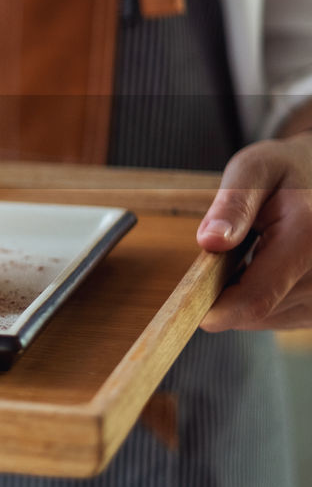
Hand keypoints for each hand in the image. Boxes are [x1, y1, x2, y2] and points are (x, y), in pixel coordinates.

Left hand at [196, 133, 311, 330]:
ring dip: (246, 294)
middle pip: (256, 310)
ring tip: (254, 252)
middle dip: (227, 289)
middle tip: (229, 250)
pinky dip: (264, 298)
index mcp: (307, 237)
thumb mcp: (255, 169)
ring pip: (266, 317)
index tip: (186, 304)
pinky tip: (268, 267)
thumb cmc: (288, 170)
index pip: (255, 298)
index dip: (215, 310)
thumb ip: (233, 204)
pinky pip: (282, 317)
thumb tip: (210, 241)